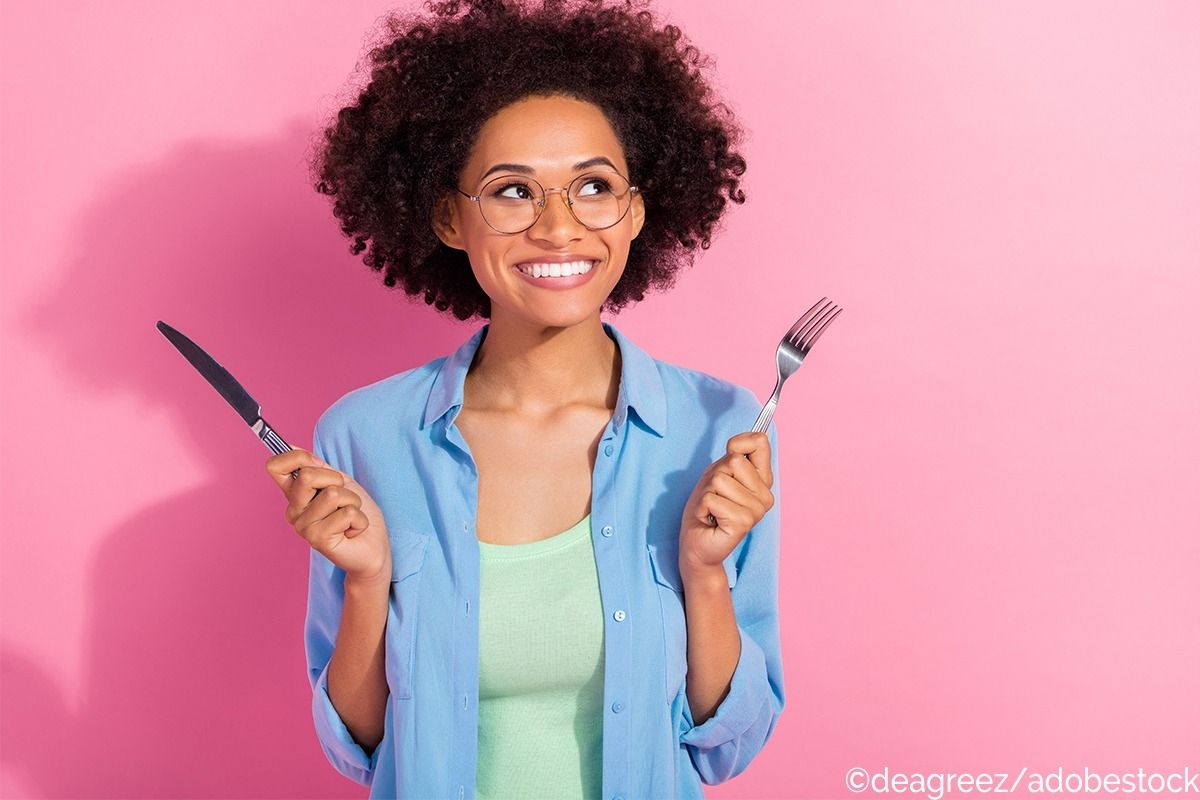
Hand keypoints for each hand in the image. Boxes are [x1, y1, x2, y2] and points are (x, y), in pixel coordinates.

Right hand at [265, 448, 391, 584]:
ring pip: (333, 494)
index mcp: (294, 496)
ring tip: (351, 516)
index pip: (275, 467)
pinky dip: (359, 519)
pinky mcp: (318, 540)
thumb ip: (317, 467)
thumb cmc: (356, 513)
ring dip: (353, 502)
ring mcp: (303, 527)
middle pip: (306, 475)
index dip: (296, 457)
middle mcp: (294, 511)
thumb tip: (291, 446)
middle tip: (344, 499)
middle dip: (336, 480)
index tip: (313, 461)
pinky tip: (353, 531)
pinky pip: (346, 513)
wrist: (373, 546)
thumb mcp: (339, 482)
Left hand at [678, 431, 773, 582]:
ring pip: (721, 479)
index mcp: (763, 480)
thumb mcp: (718, 473)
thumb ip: (736, 455)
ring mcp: (757, 510)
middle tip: (715, 495)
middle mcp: (765, 495)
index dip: (738, 443)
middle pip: (734, 461)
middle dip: (714, 476)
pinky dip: (703, 507)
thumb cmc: (706, 508)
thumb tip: (757, 434)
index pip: (760, 442)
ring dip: (707, 493)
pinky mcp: (743, 522)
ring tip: (712, 509)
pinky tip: (710, 519)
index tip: (728, 458)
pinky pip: (712, 498)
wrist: (696, 542)